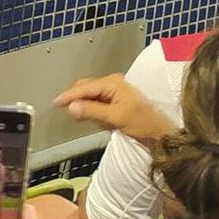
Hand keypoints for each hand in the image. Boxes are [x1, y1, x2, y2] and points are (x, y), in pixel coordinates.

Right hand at [54, 74, 173, 148]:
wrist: (162, 134)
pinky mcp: (118, 101)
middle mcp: (113, 83)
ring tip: (88, 120)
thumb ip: (92, 111)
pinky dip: (95, 111)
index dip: (69, 95)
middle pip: (87, 88)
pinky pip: (99, 103)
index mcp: (112, 83)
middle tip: (70, 114)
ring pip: (92, 96)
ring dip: (87, 108)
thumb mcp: (115, 118)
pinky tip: (100, 122)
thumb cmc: (141, 124)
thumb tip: (71, 107)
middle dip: (78, 101)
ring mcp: (116, 91)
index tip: (56, 102)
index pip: (85, 88)